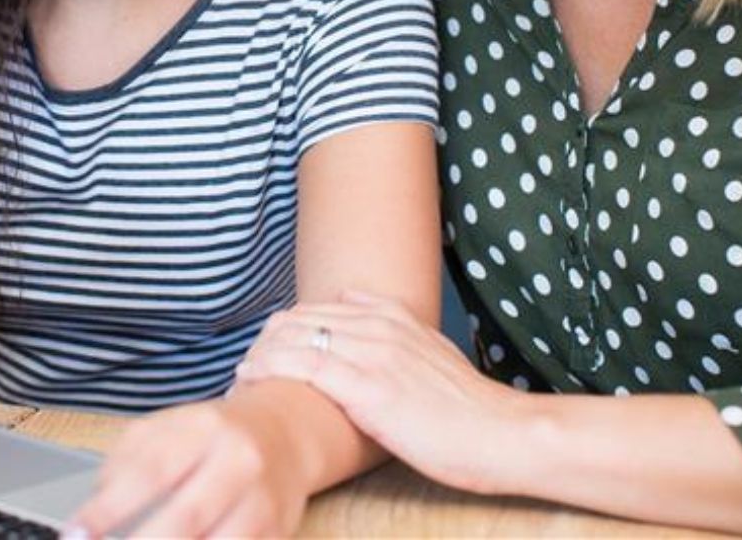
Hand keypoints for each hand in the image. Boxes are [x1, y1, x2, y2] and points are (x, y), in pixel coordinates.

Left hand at [67, 398, 309, 537]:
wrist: (287, 434)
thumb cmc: (215, 435)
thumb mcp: (169, 427)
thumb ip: (127, 458)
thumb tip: (96, 502)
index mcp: (203, 429)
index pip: (150, 471)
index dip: (108, 508)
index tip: (78, 533)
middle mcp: (238, 462)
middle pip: (187, 515)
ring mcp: (262, 502)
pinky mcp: (278, 533)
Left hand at [234, 292, 523, 494]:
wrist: (499, 434)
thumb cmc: (467, 409)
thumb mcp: (432, 354)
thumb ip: (396, 331)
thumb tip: (358, 309)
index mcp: (393, 317)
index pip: (318, 307)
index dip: (285, 327)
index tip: (266, 349)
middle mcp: (379, 327)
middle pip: (298, 318)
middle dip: (266, 341)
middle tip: (246, 366)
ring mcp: (372, 354)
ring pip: (294, 338)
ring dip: (260, 356)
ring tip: (242, 376)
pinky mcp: (368, 387)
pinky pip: (304, 367)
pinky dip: (271, 371)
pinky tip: (253, 382)